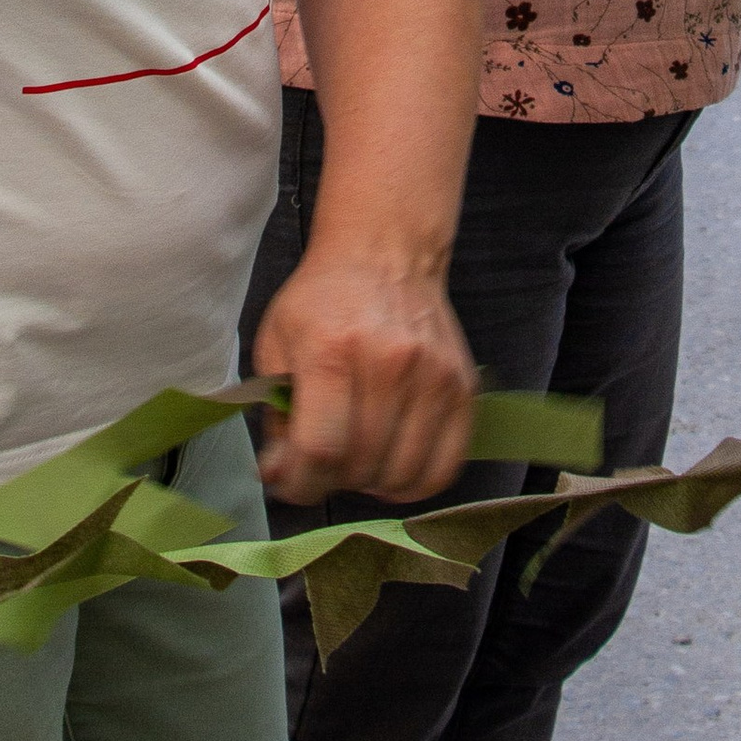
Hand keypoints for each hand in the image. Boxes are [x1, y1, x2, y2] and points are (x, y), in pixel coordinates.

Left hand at [252, 245, 477, 508]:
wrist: (384, 254)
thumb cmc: (323, 301)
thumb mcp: (277, 346)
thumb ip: (276, 416)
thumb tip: (280, 476)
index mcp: (332, 349)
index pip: (321, 448)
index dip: (300, 485)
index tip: (291, 484)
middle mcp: (389, 362)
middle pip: (362, 465)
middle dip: (332, 481)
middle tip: (321, 463)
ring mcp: (434, 376)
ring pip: (403, 474)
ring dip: (373, 483)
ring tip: (357, 459)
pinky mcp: (463, 387)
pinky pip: (445, 466)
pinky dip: (416, 481)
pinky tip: (392, 463)